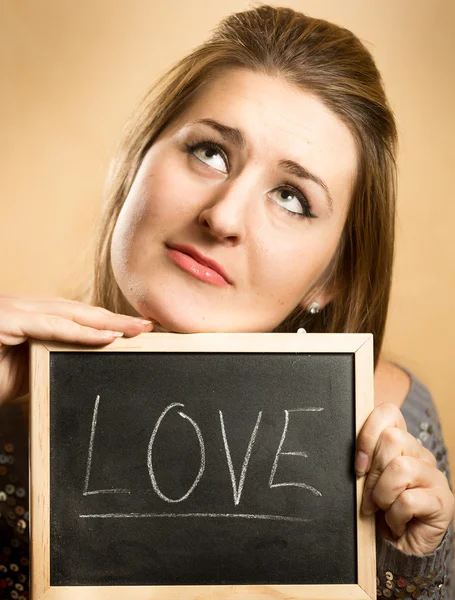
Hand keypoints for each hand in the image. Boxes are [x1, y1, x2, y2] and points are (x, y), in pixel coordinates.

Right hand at [0, 293, 153, 404]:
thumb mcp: (25, 371)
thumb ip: (51, 359)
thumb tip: (82, 360)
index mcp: (28, 317)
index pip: (73, 316)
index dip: (104, 321)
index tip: (135, 329)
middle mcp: (22, 308)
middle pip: (77, 310)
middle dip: (114, 318)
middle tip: (148, 325)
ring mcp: (13, 310)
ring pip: (68, 313)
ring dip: (106, 321)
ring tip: (137, 330)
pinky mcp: (6, 319)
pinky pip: (50, 326)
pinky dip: (80, 331)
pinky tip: (107, 336)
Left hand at [355, 402, 454, 554]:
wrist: (399, 550)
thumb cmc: (380, 511)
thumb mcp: (366, 482)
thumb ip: (363, 462)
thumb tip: (354, 453)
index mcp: (401, 444)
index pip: (389, 413)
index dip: (368, 433)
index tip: (358, 464)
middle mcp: (421, 455)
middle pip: (392, 439)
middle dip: (373, 473)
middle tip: (370, 497)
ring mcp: (434, 477)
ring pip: (400, 468)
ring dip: (383, 495)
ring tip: (384, 510)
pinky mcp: (443, 502)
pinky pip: (408, 500)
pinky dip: (395, 516)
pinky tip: (398, 523)